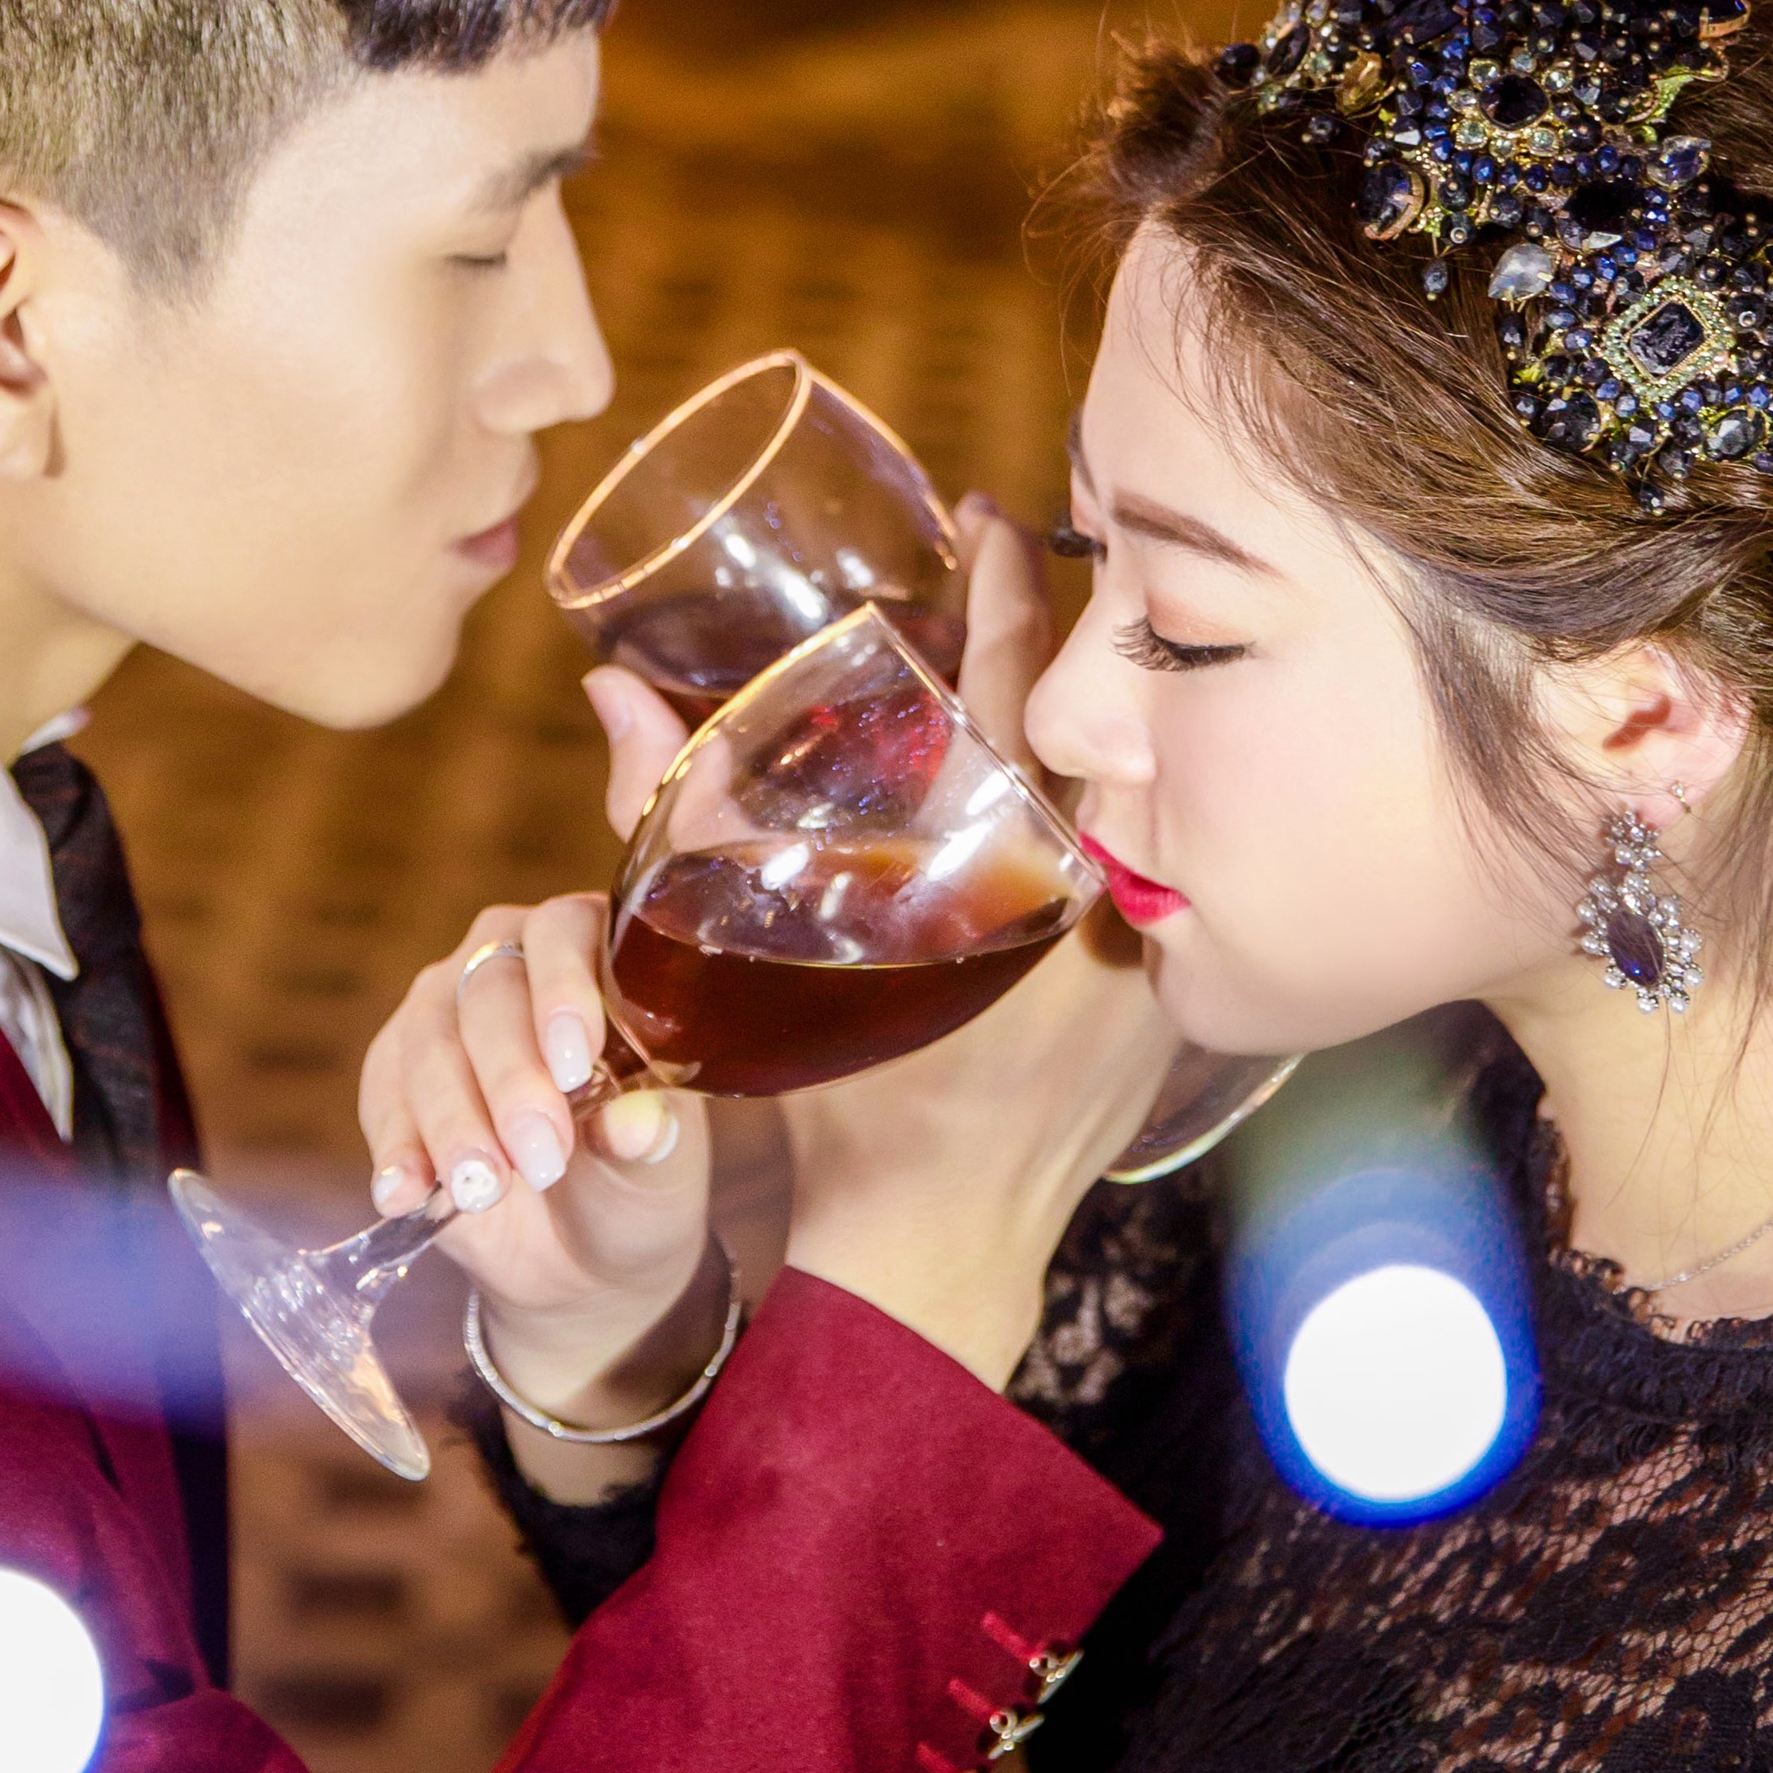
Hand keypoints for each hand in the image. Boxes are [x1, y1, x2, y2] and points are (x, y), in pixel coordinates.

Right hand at [352, 897, 716, 1445]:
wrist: (579, 1252)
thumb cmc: (634, 1180)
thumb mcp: (660, 1166)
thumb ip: (649, 1136)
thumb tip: (634, 1124)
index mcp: (592, 953)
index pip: (563, 933)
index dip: (562, 990)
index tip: (573, 1067)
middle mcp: (509, 963)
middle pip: (489, 991)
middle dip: (511, 1080)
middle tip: (540, 1159)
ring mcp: (445, 1013)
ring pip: (429, 1041)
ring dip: (453, 1122)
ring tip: (483, 1189)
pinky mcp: (395, 1075)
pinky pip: (384, 1096)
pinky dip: (397, 1149)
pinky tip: (406, 1194)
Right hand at [590, 495, 1169, 1394]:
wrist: (934, 1253)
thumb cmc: (836, 1112)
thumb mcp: (745, 958)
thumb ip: (676, 813)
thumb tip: (608, 689)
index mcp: (996, 871)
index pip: (1017, 683)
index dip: (1004, 583)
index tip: (988, 520)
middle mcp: (1087, 897)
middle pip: (1093, 720)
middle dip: (1057, 638)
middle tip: (1016, 567)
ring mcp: (1139, 949)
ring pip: (1129, 791)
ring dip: (1091, 729)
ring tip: (1050, 668)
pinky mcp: (1164, 996)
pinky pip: (1145, 869)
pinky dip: (1113, 818)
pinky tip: (1074, 795)